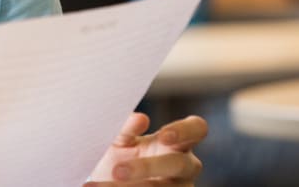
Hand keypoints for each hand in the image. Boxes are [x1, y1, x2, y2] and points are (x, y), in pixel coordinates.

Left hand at [85, 113, 207, 185]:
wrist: (110, 180)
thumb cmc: (123, 155)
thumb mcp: (122, 140)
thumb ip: (127, 128)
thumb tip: (139, 119)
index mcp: (179, 141)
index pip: (197, 129)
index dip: (185, 131)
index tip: (163, 135)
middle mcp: (185, 166)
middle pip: (179, 164)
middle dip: (148, 167)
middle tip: (118, 170)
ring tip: (101, 185)